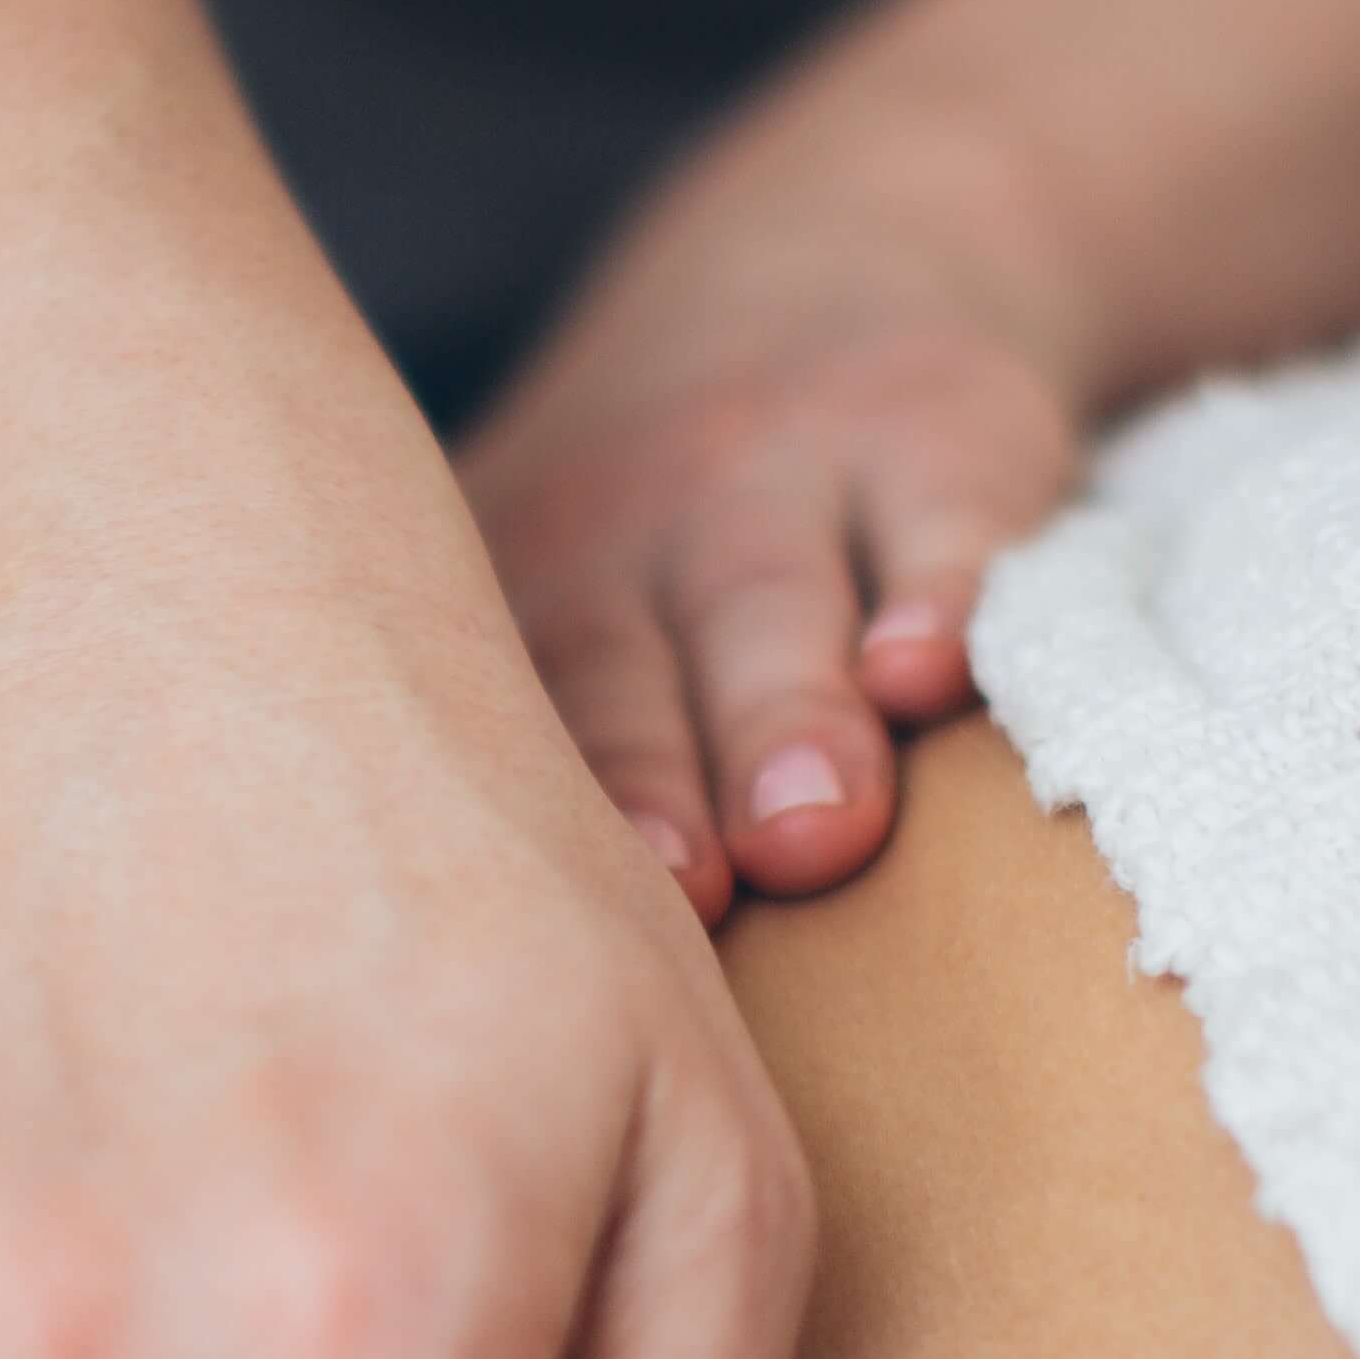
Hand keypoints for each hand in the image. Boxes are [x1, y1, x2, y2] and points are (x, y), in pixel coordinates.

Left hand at [463, 121, 1095, 917]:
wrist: (820, 258)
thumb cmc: (643, 540)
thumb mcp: (527, 606)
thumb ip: (476, 790)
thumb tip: (409, 1100)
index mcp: (503, 608)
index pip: (480, 734)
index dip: (494, 833)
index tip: (516, 945)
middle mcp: (622, 533)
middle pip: (618, 675)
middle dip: (650, 785)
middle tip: (689, 894)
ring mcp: (779, 471)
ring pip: (770, 604)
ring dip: (786, 713)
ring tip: (819, 827)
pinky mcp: (941, 428)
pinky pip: (944, 514)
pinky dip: (950, 585)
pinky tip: (945, 668)